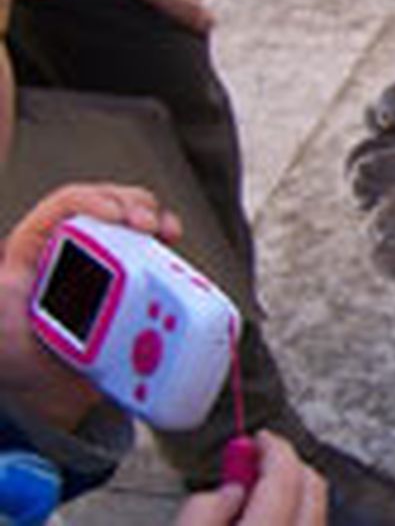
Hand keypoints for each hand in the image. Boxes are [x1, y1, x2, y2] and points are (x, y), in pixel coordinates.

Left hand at [0, 184, 182, 429]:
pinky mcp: (139, 290)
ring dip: (161, 225)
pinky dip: (176, 263)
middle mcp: (80, 247)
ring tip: (169, 236)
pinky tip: (180, 270)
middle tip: (151, 227)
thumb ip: (5, 293)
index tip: (118, 218)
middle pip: (116, 205)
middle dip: (138, 206)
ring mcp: (113, 267)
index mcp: (41, 243)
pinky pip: (162, 268)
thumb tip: (10, 281)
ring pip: (143, 227)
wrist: (44, 391)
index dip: (96, 200)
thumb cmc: (12, 350)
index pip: (69, 203)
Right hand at [173, 432, 327, 525]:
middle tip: (257, 457)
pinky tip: (263, 518)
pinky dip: (292, 515)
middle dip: (289, 465)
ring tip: (252, 491)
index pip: (286, 479)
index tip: (259, 438)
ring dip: (292, 491)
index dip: (274, 448)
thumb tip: (232, 487)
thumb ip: (203, 509)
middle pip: (313, 490)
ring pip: (315, 511)